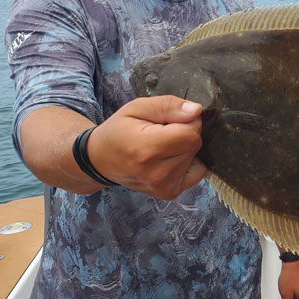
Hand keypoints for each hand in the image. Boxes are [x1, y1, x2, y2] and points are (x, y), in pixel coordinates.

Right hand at [88, 95, 206, 199]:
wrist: (101, 159)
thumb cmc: (118, 130)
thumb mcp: (138, 107)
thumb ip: (168, 106)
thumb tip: (196, 111)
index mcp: (147, 149)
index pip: (191, 133)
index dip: (186, 121)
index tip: (170, 120)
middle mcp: (156, 172)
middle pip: (195, 144)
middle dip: (185, 133)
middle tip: (162, 133)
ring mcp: (163, 186)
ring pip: (196, 156)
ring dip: (184, 148)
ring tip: (161, 146)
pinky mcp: (169, 192)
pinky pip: (197, 172)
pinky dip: (188, 162)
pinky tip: (169, 159)